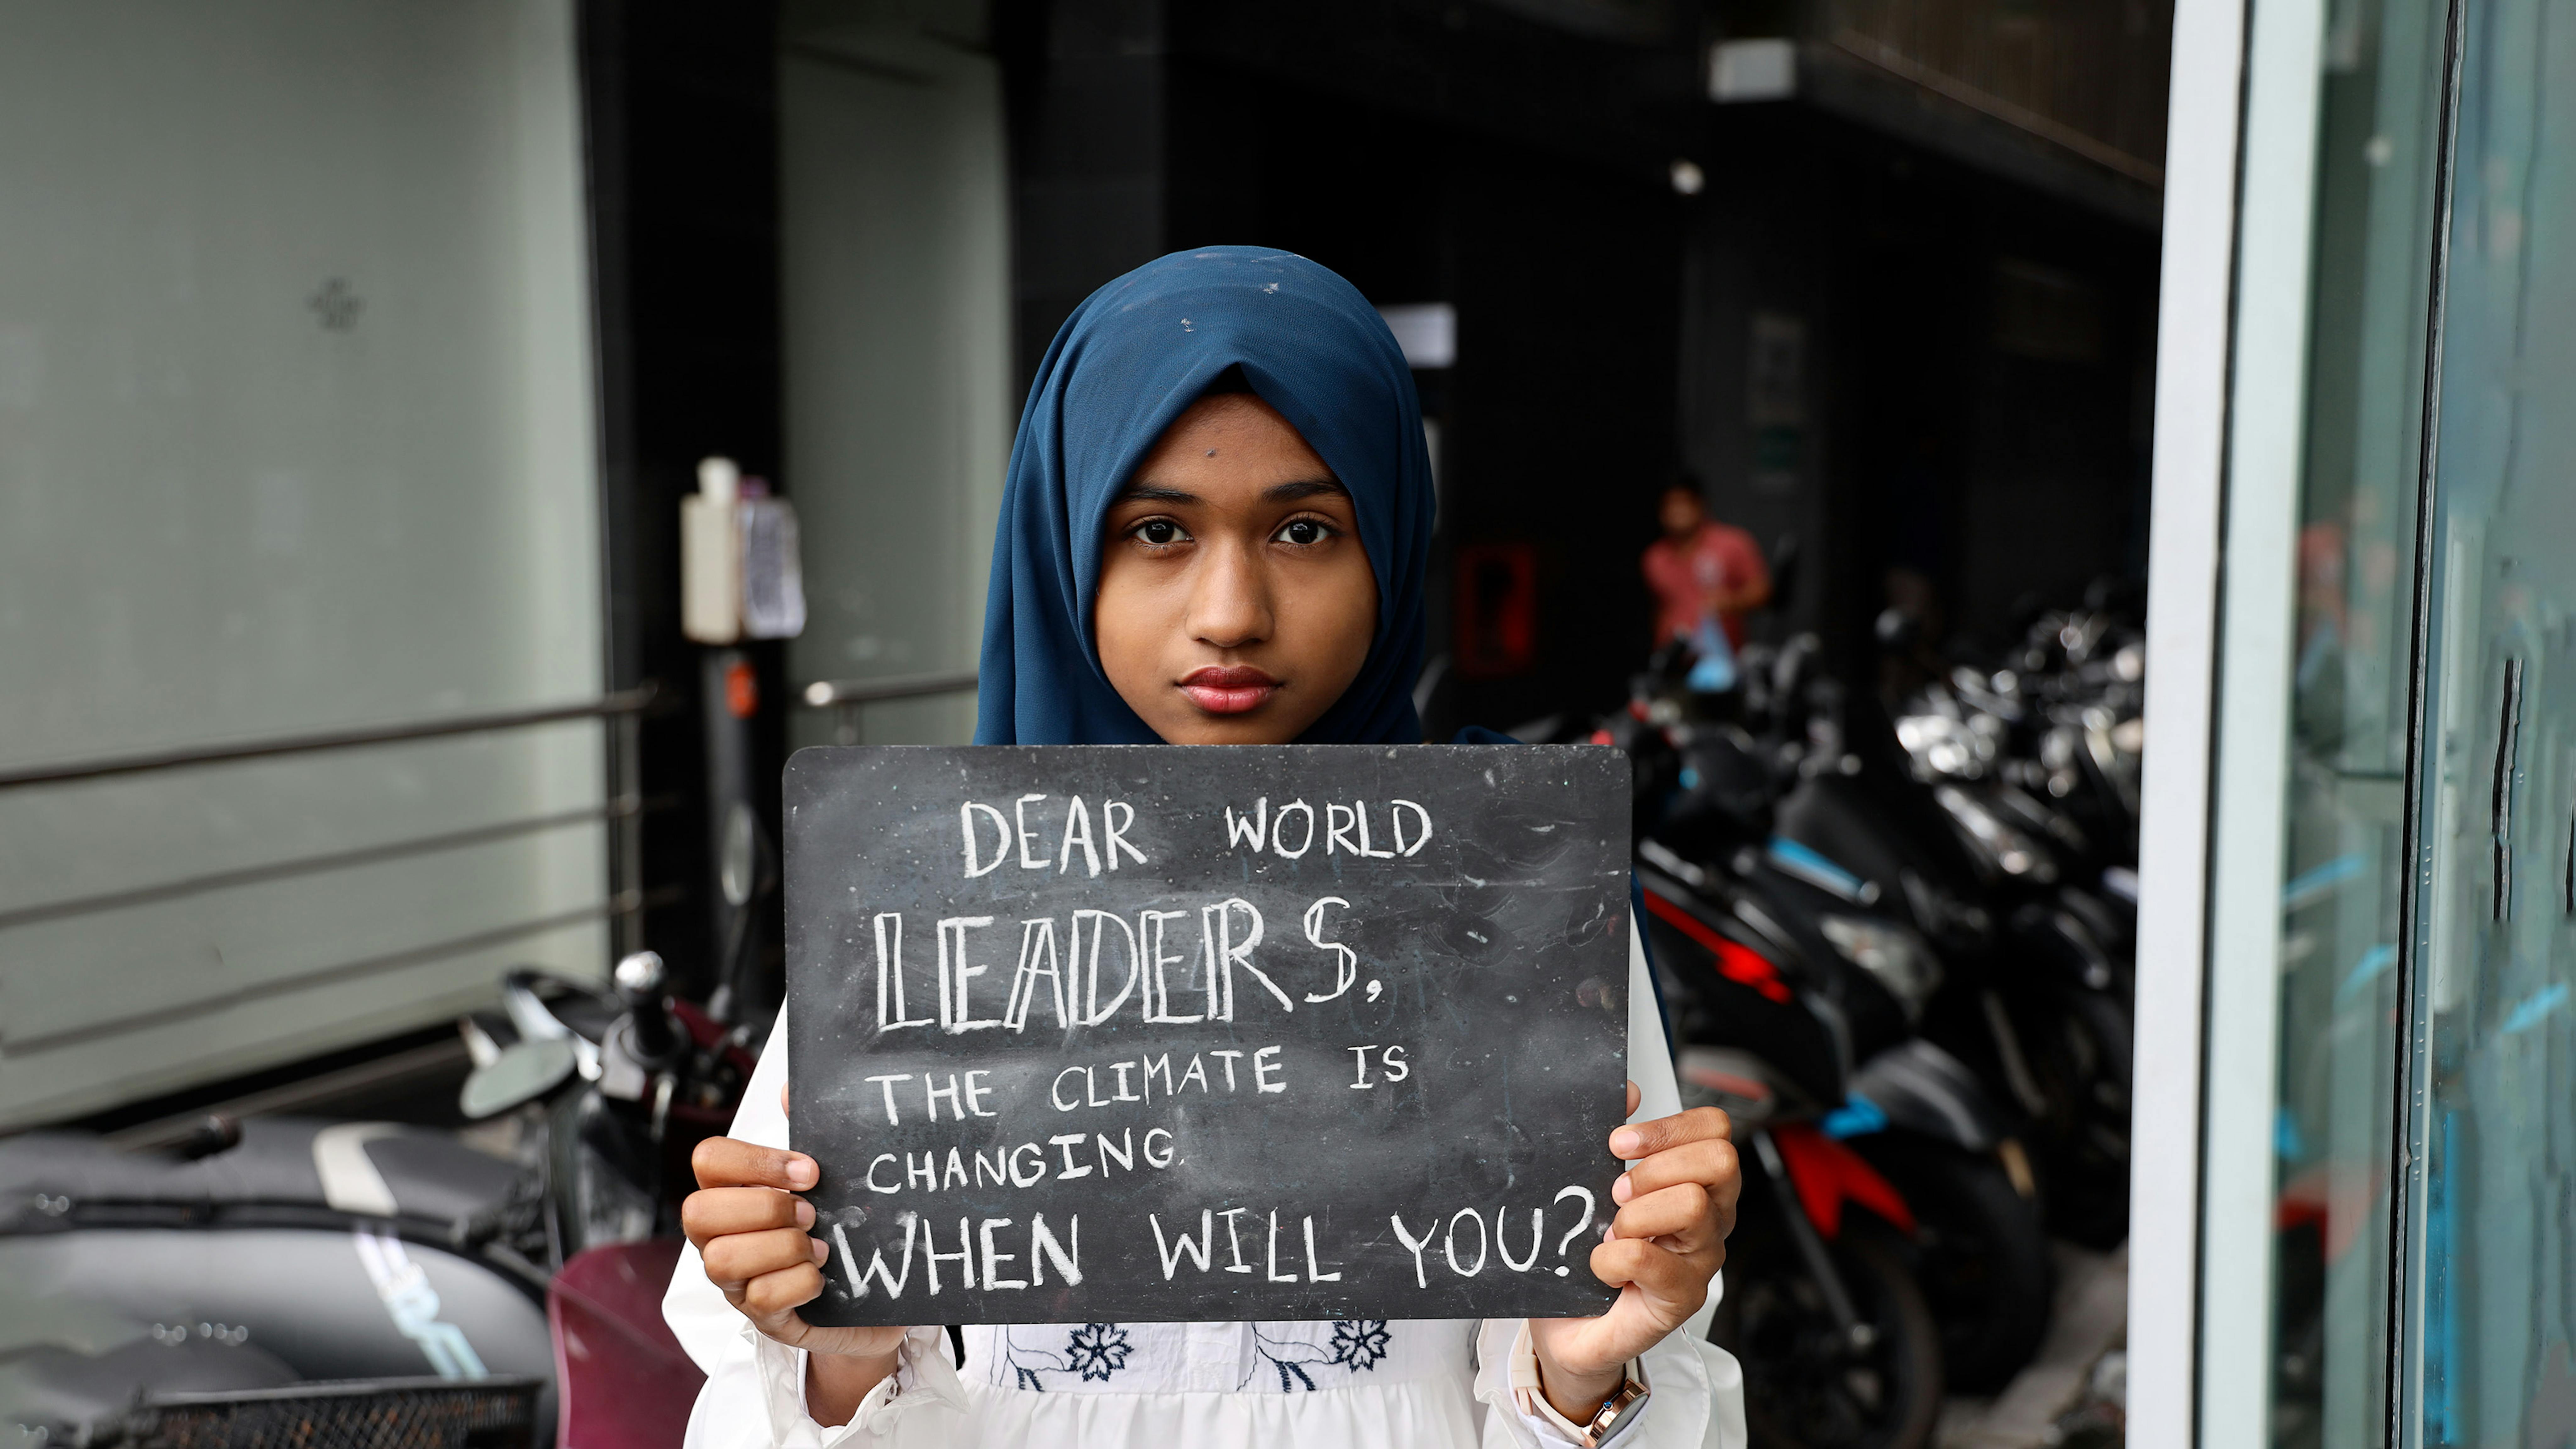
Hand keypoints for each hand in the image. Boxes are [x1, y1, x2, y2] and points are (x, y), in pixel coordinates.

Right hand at [682, 1086, 911, 1423]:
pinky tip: (822, 1278)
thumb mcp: (832, 1178)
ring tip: (818, 1246)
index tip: (809, 1170)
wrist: (881, 1295)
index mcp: (735, 1193)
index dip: (755, 1161)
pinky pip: (760, 1300)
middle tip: (810, 1212)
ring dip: (782, 1248)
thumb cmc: (846, 1227)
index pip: (708, 1160)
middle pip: (697, 1213)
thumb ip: (809, 1130)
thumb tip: (790, 1088)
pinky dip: (799, 1284)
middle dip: (763, 1208)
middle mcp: (721, 1236)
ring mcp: (736, 1281)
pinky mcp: (762, 1318)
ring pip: (722, 1260)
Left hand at [1527, 1081, 1739, 1423]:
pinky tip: (1602, 1268)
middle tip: (1617, 1193)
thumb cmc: (1588, 1255)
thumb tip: (1626, 1092)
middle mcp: (1710, 1218)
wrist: (1572, 1326)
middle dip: (1657, 1167)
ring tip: (1612, 1233)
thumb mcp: (1595, 1185)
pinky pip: (1647, 1257)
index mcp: (1696, 1182)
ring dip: (1634, 1215)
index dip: (1668, 1127)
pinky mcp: (1681, 1298)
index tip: (1620, 1144)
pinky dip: (1610, 1258)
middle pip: (1719, 1159)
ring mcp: (1701, 1260)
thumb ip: (1617, 1139)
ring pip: (1690, 1204)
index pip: (1715, 1129)